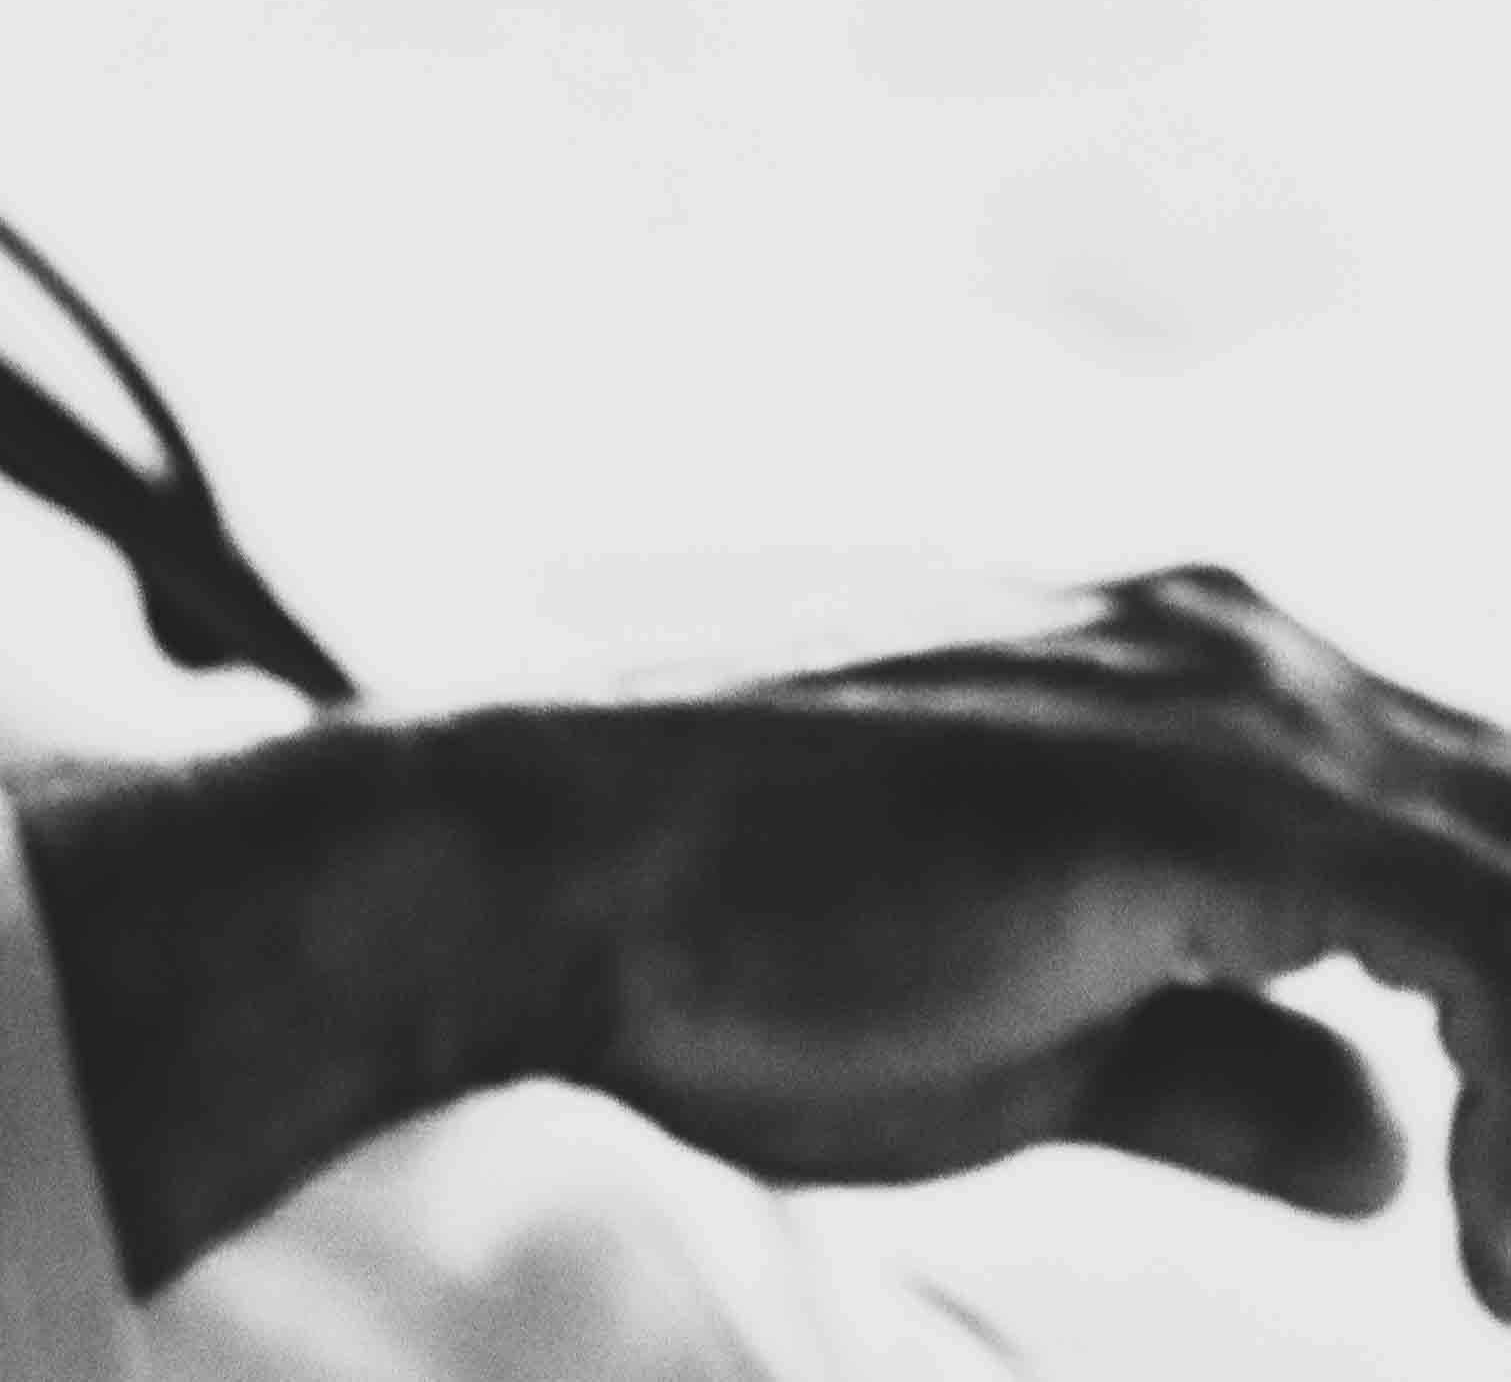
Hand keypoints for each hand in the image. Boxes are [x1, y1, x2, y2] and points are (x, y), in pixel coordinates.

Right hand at [15, 569, 1510, 1311]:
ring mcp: (1241, 708)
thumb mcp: (1026, 1047)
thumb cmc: (724, 957)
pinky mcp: (1222, 796)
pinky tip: (1468, 1263)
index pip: (1484, 844)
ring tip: (1502, 1286)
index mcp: (1207, 685)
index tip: (1494, 1247)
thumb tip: (1390, 1155)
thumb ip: (1216, 1069)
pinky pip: (1504, 945)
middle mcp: (1247, 655)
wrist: (528, 867)